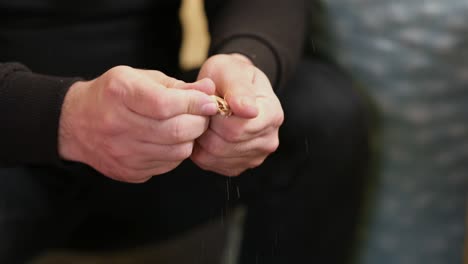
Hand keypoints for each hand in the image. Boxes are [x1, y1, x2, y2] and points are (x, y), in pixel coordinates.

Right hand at [58, 66, 217, 182]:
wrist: (77, 123)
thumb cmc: (114, 95)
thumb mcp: (141, 79)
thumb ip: (177, 86)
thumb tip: (209, 90)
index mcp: (120, 93)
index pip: (166, 104)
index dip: (194, 103)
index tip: (208, 101)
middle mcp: (118, 125)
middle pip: (175, 130)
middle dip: (199, 122)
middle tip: (202, 114)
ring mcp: (122, 153)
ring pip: (177, 151)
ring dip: (190, 138)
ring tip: (186, 126)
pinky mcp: (129, 171)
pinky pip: (168, 165)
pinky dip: (177, 152)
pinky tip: (169, 140)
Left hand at [191, 54, 283, 175]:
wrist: (232, 86)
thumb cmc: (231, 75)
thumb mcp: (233, 70)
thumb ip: (239, 88)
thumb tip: (249, 111)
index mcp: (272, 114)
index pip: (237, 128)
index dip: (215, 116)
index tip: (211, 100)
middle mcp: (269, 139)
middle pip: (225, 145)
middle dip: (206, 127)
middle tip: (204, 109)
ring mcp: (255, 156)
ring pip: (215, 156)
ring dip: (202, 138)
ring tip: (206, 119)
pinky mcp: (238, 166)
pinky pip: (210, 164)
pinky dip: (201, 149)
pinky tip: (206, 131)